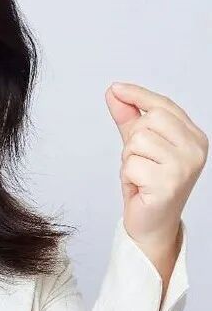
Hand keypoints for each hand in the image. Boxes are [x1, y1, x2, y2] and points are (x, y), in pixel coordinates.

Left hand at [105, 82, 207, 250]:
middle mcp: (195, 150)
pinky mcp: (169, 183)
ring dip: (129, 159)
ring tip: (140, 174)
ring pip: (137, 141)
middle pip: (149, 120)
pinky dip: (128, 176)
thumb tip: (114, 92)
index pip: (164, 105)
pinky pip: (131, 164)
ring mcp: (185, 166)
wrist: (152, 222)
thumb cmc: (147, 182)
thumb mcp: (137, 143)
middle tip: (140, 161)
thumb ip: (128, 117)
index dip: (137, 95)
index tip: (116, 88)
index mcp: (193, 137)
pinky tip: (140, 187)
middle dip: (133, 139)